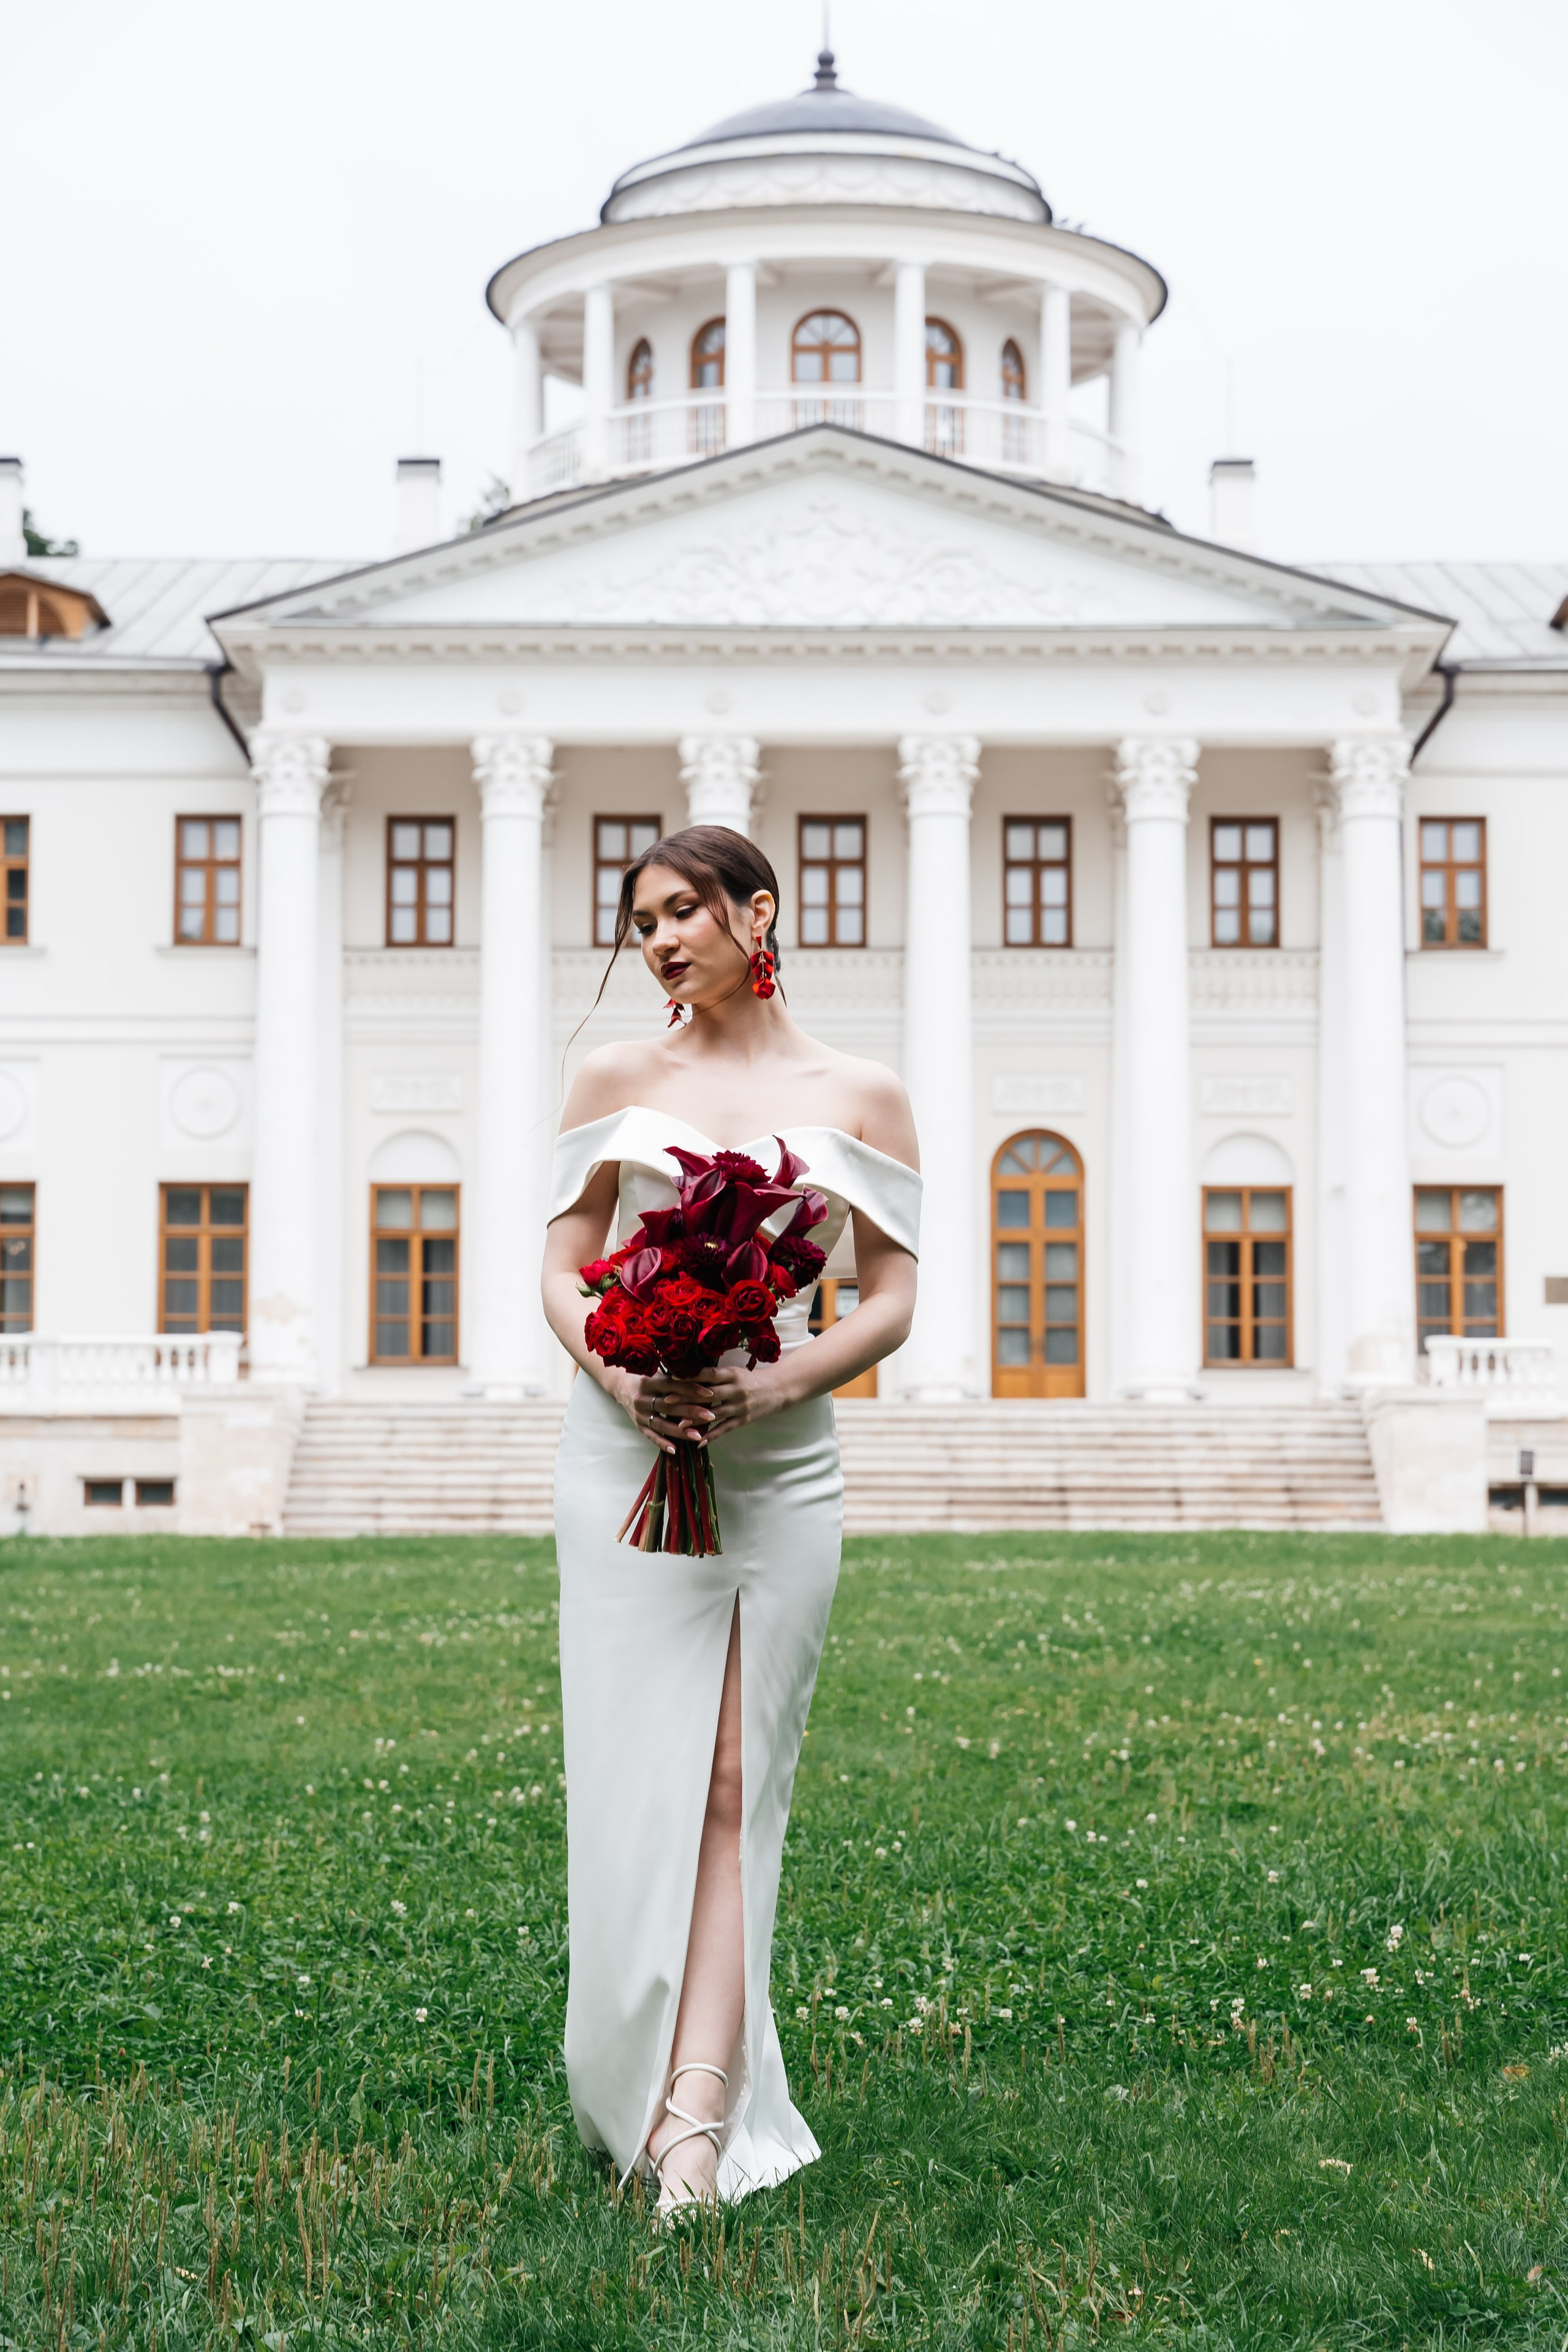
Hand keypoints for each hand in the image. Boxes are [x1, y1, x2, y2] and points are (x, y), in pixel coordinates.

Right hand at [604, 1369, 716, 1452]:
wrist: (622, 1387)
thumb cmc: (648, 1378)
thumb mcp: (658, 1373)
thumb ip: (676, 1376)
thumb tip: (704, 1377)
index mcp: (648, 1381)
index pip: (671, 1384)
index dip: (690, 1388)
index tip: (709, 1393)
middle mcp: (642, 1398)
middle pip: (668, 1406)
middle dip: (691, 1411)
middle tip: (711, 1416)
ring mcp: (639, 1414)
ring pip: (661, 1424)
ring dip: (680, 1431)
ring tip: (698, 1436)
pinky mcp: (638, 1425)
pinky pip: (651, 1436)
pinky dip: (662, 1443)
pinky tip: (675, 1449)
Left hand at [670, 1362, 792, 1444]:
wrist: (779, 1389)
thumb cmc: (751, 1379)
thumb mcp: (735, 1373)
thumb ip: (715, 1375)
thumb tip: (688, 1375)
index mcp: (732, 1374)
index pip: (709, 1374)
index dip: (691, 1377)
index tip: (672, 1379)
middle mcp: (735, 1389)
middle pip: (708, 1394)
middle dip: (687, 1398)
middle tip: (667, 1401)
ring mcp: (740, 1406)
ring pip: (715, 1413)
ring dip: (696, 1420)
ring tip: (679, 1425)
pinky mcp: (743, 1419)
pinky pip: (725, 1428)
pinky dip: (712, 1435)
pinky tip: (699, 1442)